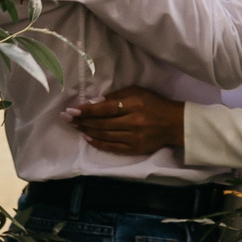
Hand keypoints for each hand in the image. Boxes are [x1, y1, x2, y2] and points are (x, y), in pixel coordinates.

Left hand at [65, 87, 184, 156]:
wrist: (175, 124)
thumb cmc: (155, 104)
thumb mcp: (139, 92)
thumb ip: (118, 96)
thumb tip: (95, 102)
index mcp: (135, 104)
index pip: (105, 109)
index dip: (87, 110)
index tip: (71, 110)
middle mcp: (133, 122)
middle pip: (102, 123)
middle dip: (82, 121)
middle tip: (66, 118)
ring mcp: (133, 137)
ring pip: (104, 135)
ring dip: (86, 131)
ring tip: (74, 126)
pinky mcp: (134, 149)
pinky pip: (111, 147)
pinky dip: (97, 143)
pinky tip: (88, 137)